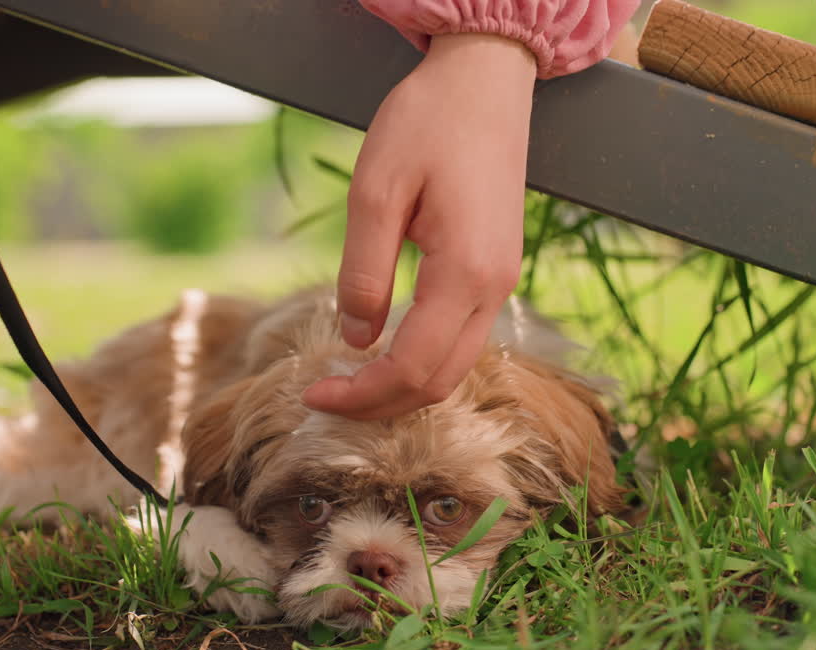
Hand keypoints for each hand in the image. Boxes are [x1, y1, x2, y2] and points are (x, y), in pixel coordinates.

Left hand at [302, 33, 536, 419]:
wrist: (485, 80)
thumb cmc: (428, 122)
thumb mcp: (376, 193)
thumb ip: (363, 272)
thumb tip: (356, 340)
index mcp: (465, 272)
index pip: (412, 367)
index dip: (361, 395)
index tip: (313, 397)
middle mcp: (494, 288)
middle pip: (440, 382)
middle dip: (381, 404)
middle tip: (325, 398)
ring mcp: (502, 280)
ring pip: (456, 366)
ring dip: (404, 386)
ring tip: (351, 382)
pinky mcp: (497, 268)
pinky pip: (464, 338)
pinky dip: (424, 360)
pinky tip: (386, 349)